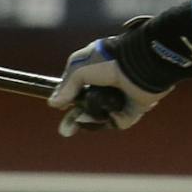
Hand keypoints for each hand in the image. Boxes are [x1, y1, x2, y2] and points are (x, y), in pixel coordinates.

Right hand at [47, 25, 162, 136]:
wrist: (137, 64)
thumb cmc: (108, 61)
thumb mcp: (79, 69)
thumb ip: (67, 87)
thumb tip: (53, 103)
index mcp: (95, 72)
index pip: (77, 90)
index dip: (67, 100)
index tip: (59, 107)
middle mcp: (107, 86)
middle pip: (86, 108)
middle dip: (74, 119)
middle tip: (66, 130)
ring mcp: (120, 99)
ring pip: (100, 117)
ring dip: (91, 119)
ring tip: (86, 117)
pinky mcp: (133, 109)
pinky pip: (118, 122)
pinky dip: (112, 120)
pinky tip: (109, 113)